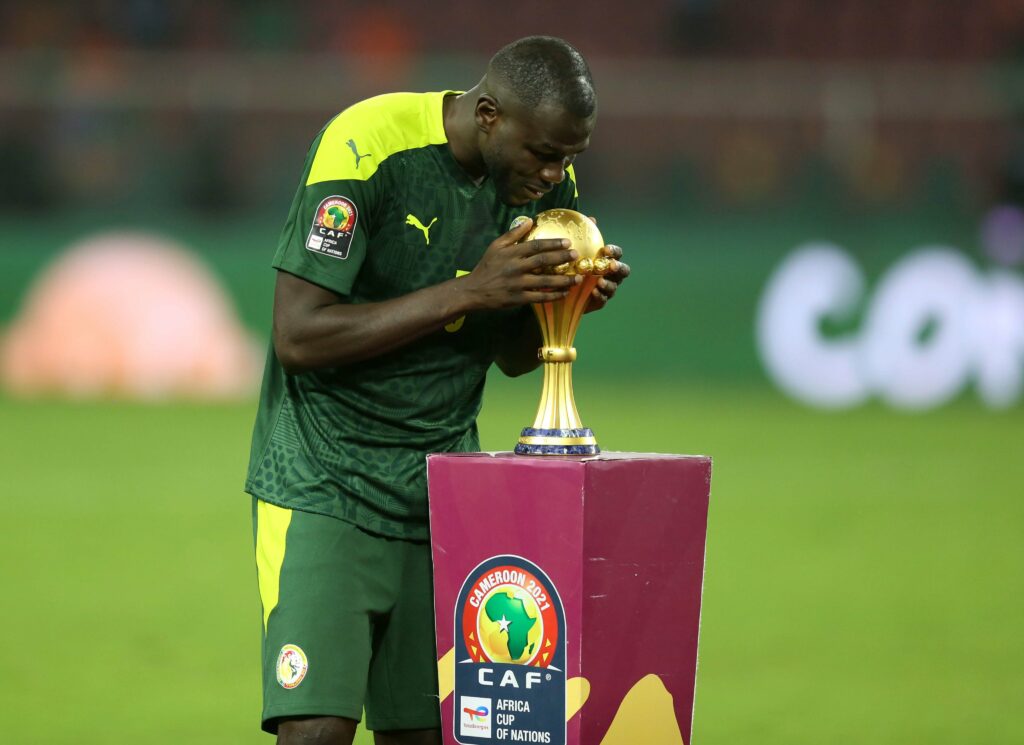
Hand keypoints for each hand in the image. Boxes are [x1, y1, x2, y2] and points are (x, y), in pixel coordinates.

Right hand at [459, 218, 580, 309]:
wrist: (474, 290)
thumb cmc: (486, 266)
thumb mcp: (496, 246)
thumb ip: (513, 234)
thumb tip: (528, 221)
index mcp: (512, 253)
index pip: (535, 246)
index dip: (552, 244)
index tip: (567, 242)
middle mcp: (516, 268)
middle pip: (543, 261)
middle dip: (561, 258)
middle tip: (576, 256)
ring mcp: (518, 284)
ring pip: (545, 281)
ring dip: (563, 280)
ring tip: (577, 278)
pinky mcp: (519, 298)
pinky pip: (540, 297)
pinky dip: (553, 296)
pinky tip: (565, 293)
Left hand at [584, 217, 629, 311]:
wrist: (565, 287)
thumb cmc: (575, 265)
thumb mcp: (578, 251)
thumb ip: (586, 236)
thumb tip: (592, 218)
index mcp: (608, 260)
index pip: (617, 254)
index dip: (614, 251)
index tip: (606, 249)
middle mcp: (611, 275)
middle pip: (623, 271)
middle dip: (619, 268)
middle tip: (611, 266)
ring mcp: (607, 289)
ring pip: (614, 286)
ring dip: (608, 284)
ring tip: (600, 281)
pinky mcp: (600, 301)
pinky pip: (603, 299)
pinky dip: (600, 295)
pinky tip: (593, 292)